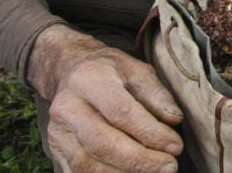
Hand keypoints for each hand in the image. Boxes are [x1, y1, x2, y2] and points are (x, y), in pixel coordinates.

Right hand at [28, 25, 183, 171]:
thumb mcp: (136, 70)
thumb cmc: (109, 71)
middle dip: (139, 160)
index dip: (150, 133)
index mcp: (89, 81)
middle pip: (102, 143)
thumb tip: (174, 120)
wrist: (70, 71)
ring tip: (154, 172)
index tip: (175, 146)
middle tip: (169, 166)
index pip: (121, 112)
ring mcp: (58, 132)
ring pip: (87, 164)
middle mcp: (67, 108)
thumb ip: (156, 94)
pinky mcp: (56, 150)